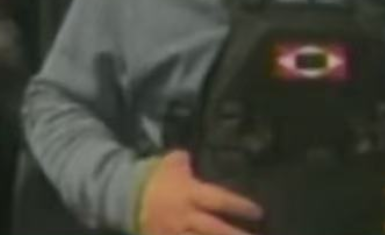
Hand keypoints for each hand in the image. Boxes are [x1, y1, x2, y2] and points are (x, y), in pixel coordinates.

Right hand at [138, 150, 262, 234]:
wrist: (126, 198)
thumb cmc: (155, 179)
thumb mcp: (169, 164)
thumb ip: (183, 160)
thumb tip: (191, 157)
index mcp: (188, 194)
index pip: (218, 200)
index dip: (239, 206)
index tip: (258, 212)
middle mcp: (185, 217)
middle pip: (214, 229)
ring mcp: (176, 234)